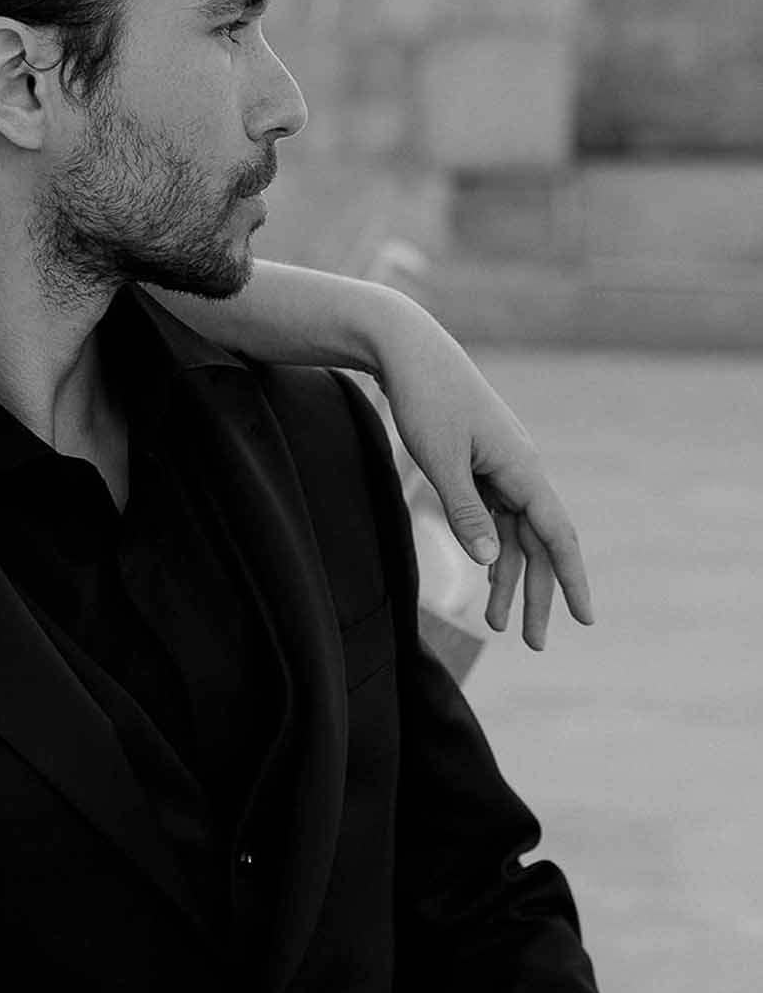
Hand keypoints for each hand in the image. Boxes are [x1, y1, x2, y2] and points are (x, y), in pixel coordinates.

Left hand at [376, 308, 592, 648]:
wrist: (408, 348)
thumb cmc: (425, 399)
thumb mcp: (440, 460)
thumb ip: (465, 512)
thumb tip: (492, 562)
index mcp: (521, 468)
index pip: (557, 534)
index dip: (571, 579)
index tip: (584, 619)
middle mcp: (521, 468)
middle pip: (539, 542)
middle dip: (538, 593)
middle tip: (534, 644)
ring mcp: (502, 465)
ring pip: (516, 533)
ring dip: (510, 578)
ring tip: (497, 626)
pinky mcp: (481, 462)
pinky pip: (496, 516)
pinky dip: (493, 549)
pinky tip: (489, 579)